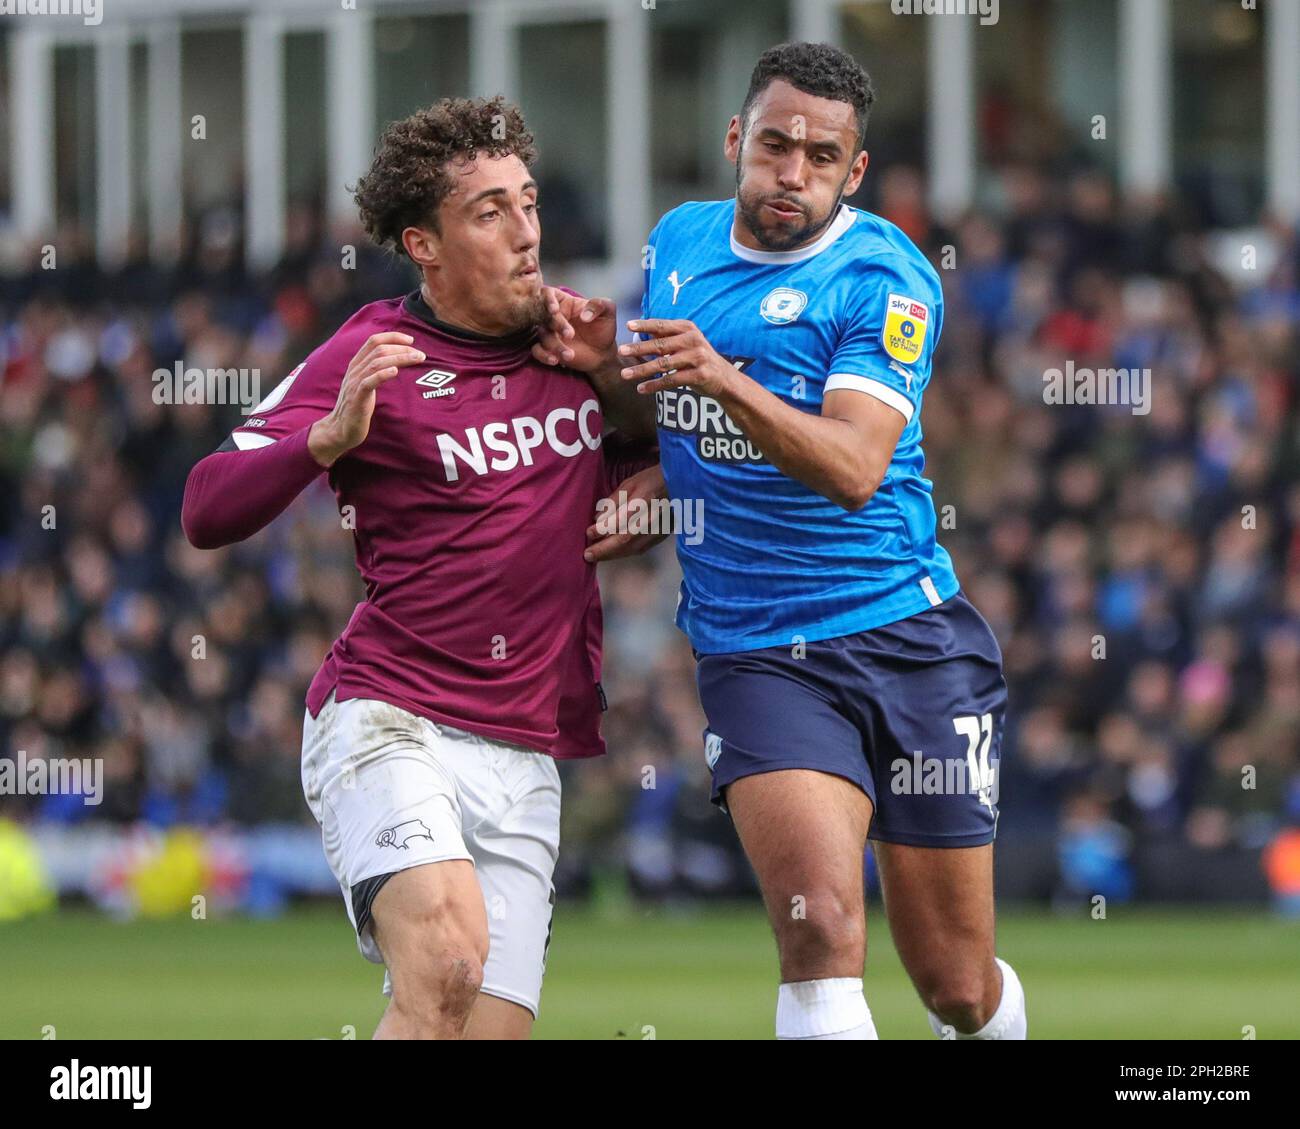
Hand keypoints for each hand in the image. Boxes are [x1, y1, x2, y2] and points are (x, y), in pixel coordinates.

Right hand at [308, 333, 425, 466]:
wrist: (341, 429)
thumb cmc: (357, 406)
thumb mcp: (366, 384)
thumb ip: (376, 371)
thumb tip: (396, 362)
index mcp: (357, 364)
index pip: (373, 341)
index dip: (392, 337)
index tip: (410, 340)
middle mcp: (355, 370)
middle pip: (378, 350)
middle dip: (401, 348)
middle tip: (420, 353)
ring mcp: (355, 383)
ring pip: (376, 363)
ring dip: (399, 358)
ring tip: (415, 358)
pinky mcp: (357, 397)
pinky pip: (369, 382)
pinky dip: (382, 374)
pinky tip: (395, 371)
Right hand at [532, 287, 618, 374]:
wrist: (603, 353)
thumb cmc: (604, 328)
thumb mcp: (608, 312)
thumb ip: (600, 305)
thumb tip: (584, 315)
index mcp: (564, 302)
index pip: (548, 293)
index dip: (547, 299)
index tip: (554, 310)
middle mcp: (553, 316)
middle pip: (544, 314)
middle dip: (557, 325)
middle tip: (571, 334)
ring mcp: (549, 332)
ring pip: (542, 335)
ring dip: (555, 345)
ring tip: (570, 355)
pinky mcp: (548, 348)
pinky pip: (536, 350)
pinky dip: (543, 355)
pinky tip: (555, 360)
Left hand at [585, 463, 668, 561]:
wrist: (683, 485)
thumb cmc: (654, 480)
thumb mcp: (631, 483)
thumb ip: (614, 500)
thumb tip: (598, 518)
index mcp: (643, 500)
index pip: (619, 520)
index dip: (603, 530)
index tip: (589, 532)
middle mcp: (651, 518)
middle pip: (625, 539)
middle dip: (604, 549)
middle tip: (587, 554)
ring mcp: (658, 530)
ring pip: (632, 548)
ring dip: (612, 555)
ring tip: (596, 556)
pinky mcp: (662, 536)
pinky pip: (640, 549)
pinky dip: (624, 553)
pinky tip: (614, 554)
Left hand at [618, 319, 740, 397]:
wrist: (724, 378)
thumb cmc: (698, 358)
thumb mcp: (685, 342)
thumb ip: (665, 336)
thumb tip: (637, 330)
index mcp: (687, 328)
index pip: (662, 325)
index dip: (645, 325)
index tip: (628, 325)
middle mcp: (693, 340)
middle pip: (660, 345)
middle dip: (639, 348)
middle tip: (621, 351)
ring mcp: (697, 357)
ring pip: (663, 364)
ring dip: (642, 370)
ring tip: (625, 374)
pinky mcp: (699, 375)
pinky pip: (672, 380)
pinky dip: (655, 385)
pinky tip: (641, 389)